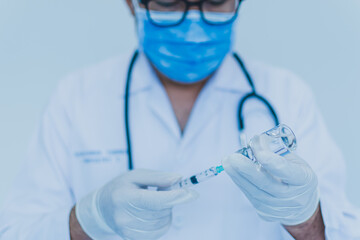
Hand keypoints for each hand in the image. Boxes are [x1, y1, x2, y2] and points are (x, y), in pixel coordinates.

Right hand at [75, 169, 197, 239]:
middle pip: (162, 211)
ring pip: (164, 221)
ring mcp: (128, 231)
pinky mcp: (134, 238)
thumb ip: (158, 177)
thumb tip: (178, 179)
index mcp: (124, 197)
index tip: (191, 193)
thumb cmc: (120, 188)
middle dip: (169, 199)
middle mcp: (124, 217)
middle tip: (161, 191)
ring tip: (153, 202)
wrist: (102, 208)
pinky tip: (153, 213)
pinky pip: (160, 231)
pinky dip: (163, 220)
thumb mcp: (136, 175)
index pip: (154, 201)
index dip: (175, 197)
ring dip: (167, 210)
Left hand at [222, 134, 319, 225]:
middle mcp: (292, 197)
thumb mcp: (294, 160)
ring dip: (237, 175)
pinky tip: (233, 172)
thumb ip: (276, 151)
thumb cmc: (295, 176)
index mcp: (303, 180)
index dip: (270, 160)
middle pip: (266, 183)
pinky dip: (240, 182)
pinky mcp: (266, 213)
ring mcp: (279, 208)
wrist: (301, 206)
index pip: (286, 170)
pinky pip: (250, 196)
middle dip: (246, 169)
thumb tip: (255, 141)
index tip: (255, 147)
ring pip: (254, 191)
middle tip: (232, 157)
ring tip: (227, 162)